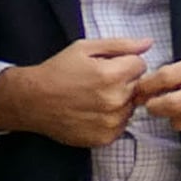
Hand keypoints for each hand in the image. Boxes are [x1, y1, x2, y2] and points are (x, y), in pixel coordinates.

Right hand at [0, 36, 149, 149]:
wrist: (31, 100)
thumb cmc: (57, 71)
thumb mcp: (84, 48)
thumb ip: (120, 45)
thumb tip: (149, 43)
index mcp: (112, 75)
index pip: (141, 66)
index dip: (125, 63)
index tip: (108, 66)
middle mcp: (115, 100)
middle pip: (138, 87)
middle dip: (123, 82)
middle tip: (98, 82)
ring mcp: (111, 122)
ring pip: (131, 107)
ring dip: (119, 102)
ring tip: (93, 98)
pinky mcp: (105, 137)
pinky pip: (121, 125)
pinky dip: (111, 119)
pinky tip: (92, 112)